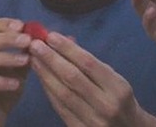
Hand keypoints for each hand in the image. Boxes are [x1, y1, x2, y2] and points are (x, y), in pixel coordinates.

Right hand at [0, 18, 30, 126]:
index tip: (21, 25)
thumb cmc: (4, 88)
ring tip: (26, 60)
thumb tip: (41, 34)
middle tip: (27, 40)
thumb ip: (25, 51)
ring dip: (5, 57)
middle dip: (7, 38)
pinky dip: (0, 81)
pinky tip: (16, 83)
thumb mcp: (17, 67)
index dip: (2, 24)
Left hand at [28, 32, 155, 126]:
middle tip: (35, 45)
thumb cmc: (122, 100)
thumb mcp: (116, 80)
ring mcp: (92, 120)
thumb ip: (93, 65)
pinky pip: (59, 108)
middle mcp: (105, 104)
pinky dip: (49, 91)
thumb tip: (67, 42)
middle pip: (72, 78)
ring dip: (45, 74)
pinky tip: (41, 78)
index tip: (51, 36)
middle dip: (51, 59)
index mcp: (118, 88)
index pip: (89, 64)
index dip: (68, 49)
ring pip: (62, 94)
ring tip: (34, 59)